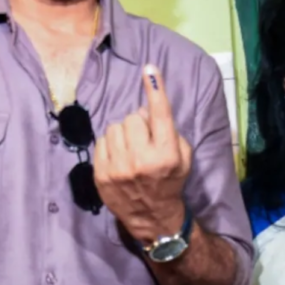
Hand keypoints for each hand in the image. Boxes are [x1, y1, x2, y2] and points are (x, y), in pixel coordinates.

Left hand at [94, 64, 192, 243]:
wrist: (152, 216)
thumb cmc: (170, 182)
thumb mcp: (183, 157)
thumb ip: (169, 131)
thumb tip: (147, 108)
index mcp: (166, 154)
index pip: (160, 114)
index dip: (155, 88)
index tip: (149, 68)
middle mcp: (141, 160)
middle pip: (133, 117)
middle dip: (139, 123)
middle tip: (145, 137)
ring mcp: (118, 168)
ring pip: (115, 127)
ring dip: (123, 132)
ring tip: (131, 147)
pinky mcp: (101, 174)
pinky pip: (102, 141)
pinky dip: (111, 144)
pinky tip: (119, 156)